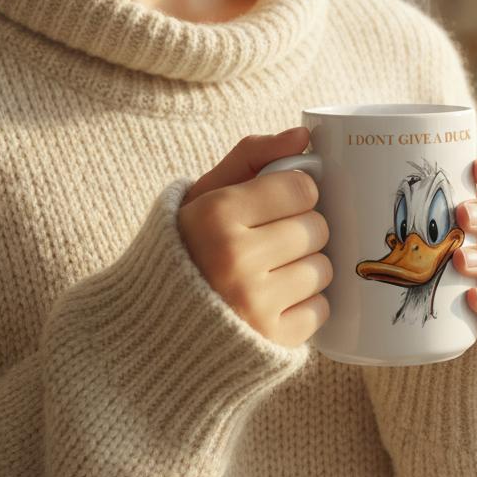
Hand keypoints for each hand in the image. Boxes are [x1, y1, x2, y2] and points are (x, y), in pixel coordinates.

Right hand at [178, 127, 332, 348]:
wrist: (153, 326)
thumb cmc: (188, 248)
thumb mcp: (205, 195)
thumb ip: (251, 156)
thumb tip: (304, 136)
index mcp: (217, 214)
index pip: (301, 188)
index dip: (295, 194)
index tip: (277, 205)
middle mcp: (235, 258)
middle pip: (316, 228)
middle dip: (301, 231)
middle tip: (272, 242)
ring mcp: (254, 304)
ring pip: (322, 269)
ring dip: (305, 269)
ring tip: (270, 274)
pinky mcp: (271, 340)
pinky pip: (320, 310)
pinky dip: (304, 307)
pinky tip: (273, 304)